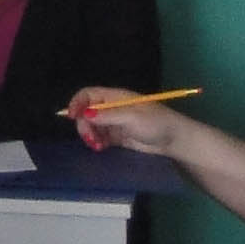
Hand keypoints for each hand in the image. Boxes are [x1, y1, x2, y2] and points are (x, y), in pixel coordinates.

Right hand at [69, 90, 184, 156]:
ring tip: (97, 146)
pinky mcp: (116, 137)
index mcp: (114, 97)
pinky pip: (99, 137)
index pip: (88, 95)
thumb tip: (84, 114)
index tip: (71, 117)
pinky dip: (96, 142)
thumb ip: (107, 116)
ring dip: (89, 135)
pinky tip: (100, 148)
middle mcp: (111, 108)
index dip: (77, 103)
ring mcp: (113, 123)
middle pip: (86, 112)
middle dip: (84, 125)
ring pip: (91, 126)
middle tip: (90, 139)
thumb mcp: (131, 117)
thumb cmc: (155, 122)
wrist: (173, 140)